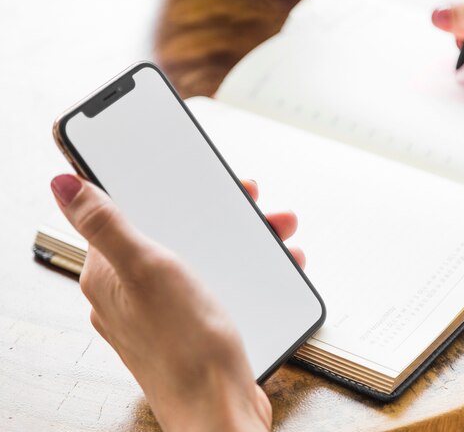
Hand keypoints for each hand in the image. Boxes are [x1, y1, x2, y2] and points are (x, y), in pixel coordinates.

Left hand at [50, 174, 300, 431]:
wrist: (221, 411)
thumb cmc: (185, 350)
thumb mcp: (148, 271)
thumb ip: (107, 225)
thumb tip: (64, 185)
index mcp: (109, 276)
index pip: (124, 215)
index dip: (159, 191)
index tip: (189, 179)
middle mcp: (131, 293)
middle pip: (171, 233)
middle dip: (213, 215)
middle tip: (249, 207)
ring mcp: (162, 310)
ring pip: (199, 256)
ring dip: (236, 240)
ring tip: (274, 233)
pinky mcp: (190, 324)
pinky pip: (214, 282)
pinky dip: (240, 269)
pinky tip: (267, 268)